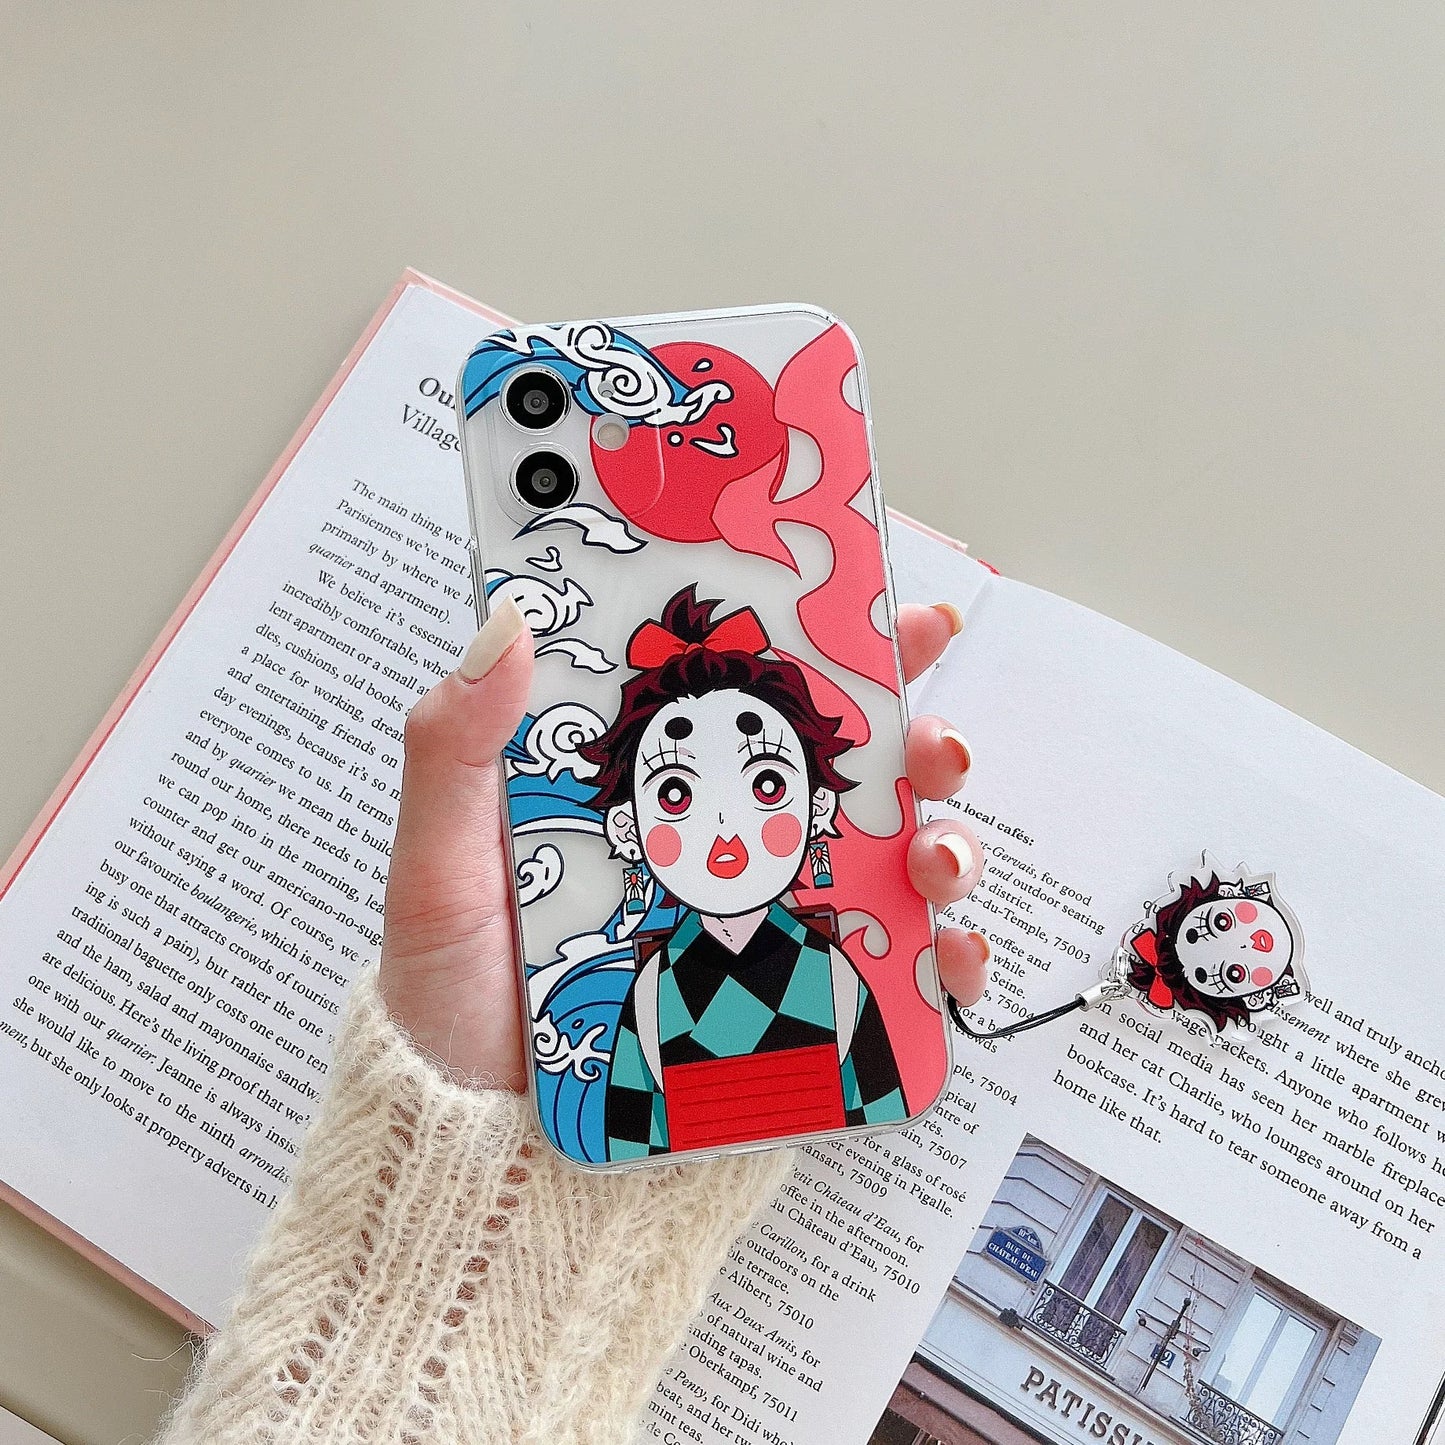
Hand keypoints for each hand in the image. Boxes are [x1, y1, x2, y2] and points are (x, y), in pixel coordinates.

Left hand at [380, 599, 989, 1088]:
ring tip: (933, 858)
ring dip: (942, 840)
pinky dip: (940, 961)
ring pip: (889, 856)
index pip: (746, 690)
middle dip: (916, 734)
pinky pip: (889, 972)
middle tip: (928, 739)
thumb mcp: (442, 864)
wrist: (483, 1145)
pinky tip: (944, 963)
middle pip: (846, 766)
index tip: (882, 605)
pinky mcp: (791, 998)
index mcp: (649, 785)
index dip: (824, 637)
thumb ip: (457, 748)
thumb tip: (506, 618)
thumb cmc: (454, 999)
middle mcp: (721, 839)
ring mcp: (764, 916)